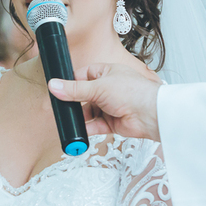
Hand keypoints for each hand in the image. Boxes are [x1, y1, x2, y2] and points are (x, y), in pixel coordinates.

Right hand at [48, 62, 162, 140]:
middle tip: (61, 107)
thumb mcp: (99, 87)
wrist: (150, 114)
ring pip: (88, 112)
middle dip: (74, 102)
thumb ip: (75, 89)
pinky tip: (78, 132)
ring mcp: (110, 106)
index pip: (84, 74)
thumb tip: (54, 86)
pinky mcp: (111, 122)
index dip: (71, 81)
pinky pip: (94, 125)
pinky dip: (86, 129)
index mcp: (107, 73)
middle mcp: (108, 89)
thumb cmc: (133, 92)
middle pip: (84, 95)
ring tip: (69, 121)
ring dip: (80, 117)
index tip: (58, 88)